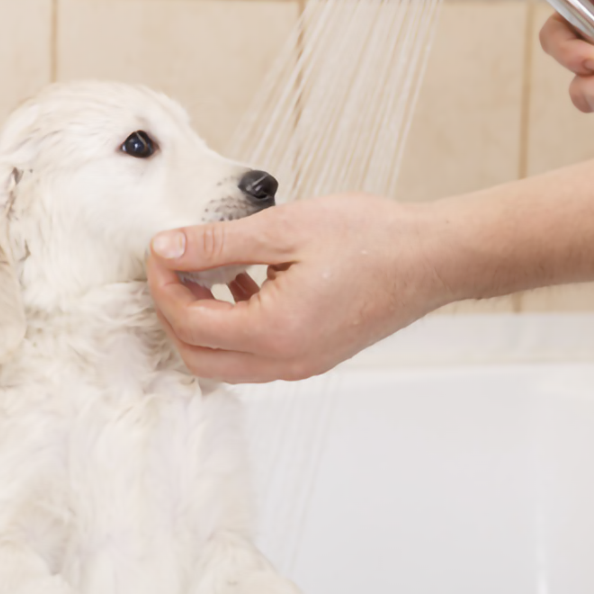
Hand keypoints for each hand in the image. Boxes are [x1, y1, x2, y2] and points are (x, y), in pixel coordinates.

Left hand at [147, 195, 443, 382]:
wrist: (433, 258)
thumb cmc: (372, 238)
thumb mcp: (285, 229)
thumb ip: (218, 242)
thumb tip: (166, 247)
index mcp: (274, 332)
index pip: (189, 322)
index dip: (163, 284)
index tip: (160, 247)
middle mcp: (285, 362)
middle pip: (197, 357)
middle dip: (174, 312)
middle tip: (173, 266)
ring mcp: (302, 364)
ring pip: (225, 362)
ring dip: (203, 322)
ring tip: (206, 271)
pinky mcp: (315, 356)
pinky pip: (255, 356)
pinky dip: (235, 326)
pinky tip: (245, 281)